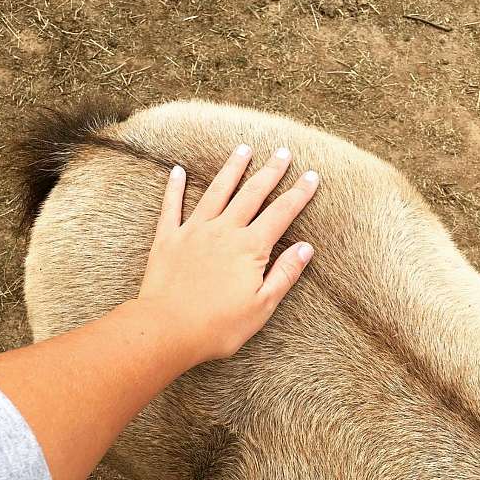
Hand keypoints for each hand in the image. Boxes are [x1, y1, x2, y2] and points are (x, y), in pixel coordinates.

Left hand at [137, 144, 317, 363]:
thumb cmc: (218, 326)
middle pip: (251, 194)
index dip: (298, 194)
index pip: (281, 214)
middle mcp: (224, 231)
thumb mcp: (262, 306)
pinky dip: (175, 187)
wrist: (168, 330)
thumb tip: (305, 248)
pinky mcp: (168, 239)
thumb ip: (284, 274)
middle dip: (269, 172)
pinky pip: (172, 206)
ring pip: (216, 191)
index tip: (312, 175)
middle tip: (282, 152)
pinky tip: (177, 170)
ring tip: (243, 149)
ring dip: (231, 169)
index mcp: (250, 248)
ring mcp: (194, 232)